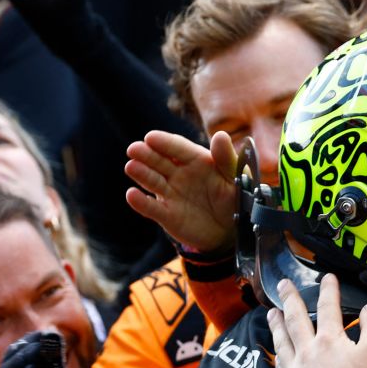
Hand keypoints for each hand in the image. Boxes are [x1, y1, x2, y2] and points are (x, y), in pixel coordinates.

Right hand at [124, 130, 237, 253]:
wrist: (231, 232)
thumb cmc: (233, 198)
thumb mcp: (235, 179)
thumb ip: (227, 158)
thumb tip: (221, 135)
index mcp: (196, 160)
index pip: (178, 148)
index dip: (165, 143)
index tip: (151, 138)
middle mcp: (179, 174)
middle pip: (159, 161)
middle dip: (146, 154)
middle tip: (134, 149)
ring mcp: (171, 194)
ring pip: (152, 181)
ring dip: (141, 174)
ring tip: (131, 167)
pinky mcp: (167, 215)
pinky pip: (152, 208)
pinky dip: (141, 202)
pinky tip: (132, 195)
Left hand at [269, 274, 366, 367]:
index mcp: (330, 341)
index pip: (328, 307)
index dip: (328, 290)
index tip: (327, 277)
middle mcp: (307, 351)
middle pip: (295, 319)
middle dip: (290, 299)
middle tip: (284, 285)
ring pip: (281, 341)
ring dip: (276, 324)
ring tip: (271, 313)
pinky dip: (277, 357)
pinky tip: (276, 354)